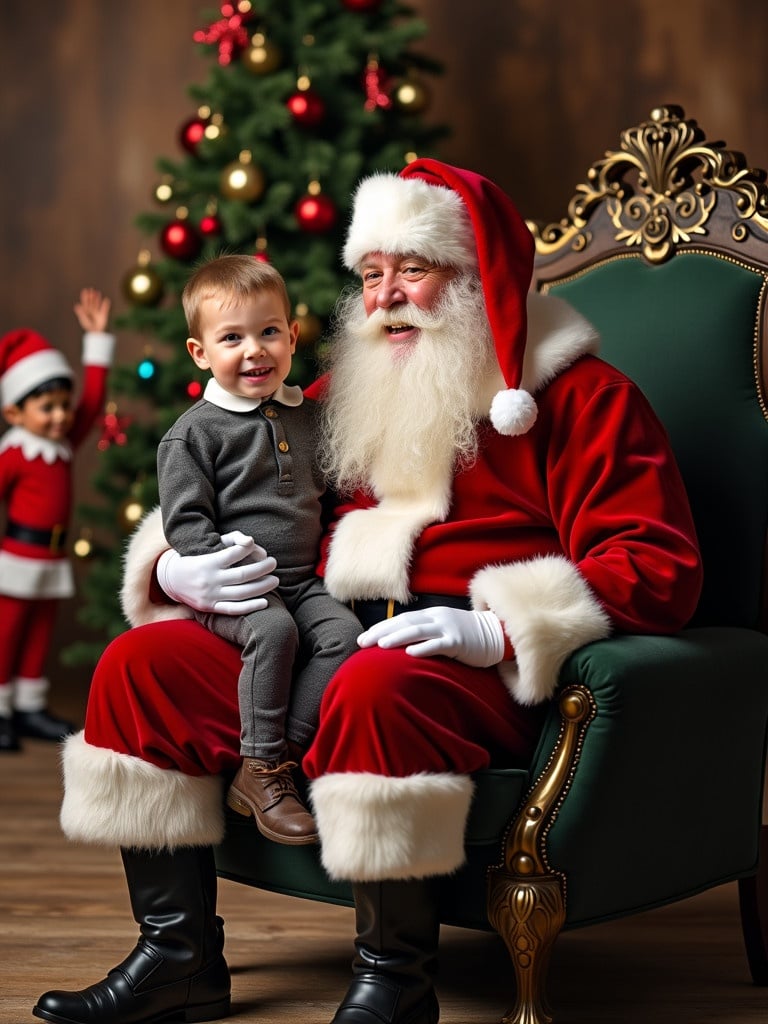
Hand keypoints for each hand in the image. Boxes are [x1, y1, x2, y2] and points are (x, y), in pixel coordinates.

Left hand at [74, 288, 110, 331]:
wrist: (96, 332)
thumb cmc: (88, 326)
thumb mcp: (83, 319)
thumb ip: (80, 312)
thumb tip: (77, 305)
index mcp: (86, 311)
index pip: (85, 302)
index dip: (85, 296)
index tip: (85, 290)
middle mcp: (91, 310)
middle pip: (91, 301)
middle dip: (91, 295)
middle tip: (91, 289)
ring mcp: (97, 312)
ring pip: (97, 303)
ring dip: (97, 298)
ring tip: (97, 292)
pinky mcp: (103, 315)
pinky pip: (105, 308)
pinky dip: (106, 304)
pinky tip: (106, 299)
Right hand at [157, 532, 277, 613]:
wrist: (171, 579)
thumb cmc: (196, 559)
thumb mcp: (208, 545)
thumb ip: (231, 540)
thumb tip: (250, 541)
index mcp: (208, 561)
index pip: (234, 554)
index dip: (250, 550)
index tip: (262, 549)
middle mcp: (209, 579)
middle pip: (242, 575)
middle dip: (262, 569)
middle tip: (274, 563)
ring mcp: (210, 595)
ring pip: (241, 593)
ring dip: (262, 587)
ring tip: (275, 580)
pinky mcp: (210, 608)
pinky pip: (233, 609)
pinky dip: (250, 607)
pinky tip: (265, 602)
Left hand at [357, 606, 505, 667]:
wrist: (497, 634)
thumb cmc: (466, 635)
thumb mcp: (443, 628)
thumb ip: (425, 632)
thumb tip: (401, 642)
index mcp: (431, 615)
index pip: (401, 619)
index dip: (381, 627)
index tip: (363, 637)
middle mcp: (437, 618)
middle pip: (404, 623)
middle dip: (381, 632)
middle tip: (362, 642)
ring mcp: (448, 628)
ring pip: (418, 631)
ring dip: (397, 637)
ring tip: (380, 646)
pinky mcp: (459, 642)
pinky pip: (439, 644)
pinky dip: (423, 648)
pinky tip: (410, 654)